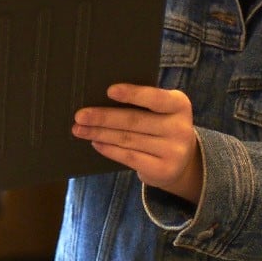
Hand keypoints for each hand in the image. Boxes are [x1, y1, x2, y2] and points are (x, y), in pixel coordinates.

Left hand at [74, 84, 202, 200]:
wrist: (181, 159)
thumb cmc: (161, 125)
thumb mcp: (161, 110)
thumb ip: (142, 103)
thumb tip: (100, 98)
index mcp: (180, 105)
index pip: (155, 98)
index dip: (132, 94)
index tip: (109, 90)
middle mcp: (180, 128)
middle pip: (135, 120)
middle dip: (103, 117)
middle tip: (80, 115)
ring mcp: (174, 151)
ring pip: (128, 139)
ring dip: (100, 133)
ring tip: (80, 129)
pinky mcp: (163, 170)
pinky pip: (130, 157)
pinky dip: (109, 149)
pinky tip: (96, 143)